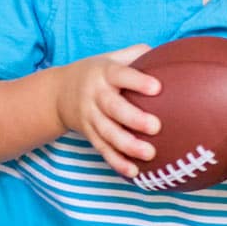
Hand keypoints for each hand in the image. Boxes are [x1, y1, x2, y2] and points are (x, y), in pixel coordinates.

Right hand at [54, 44, 160, 178]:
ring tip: (150, 154)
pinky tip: (134, 172)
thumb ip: (136, 54)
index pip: (121, 75)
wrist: (58, 93)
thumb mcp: (111, 57)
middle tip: (156, 127)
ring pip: (108, 133)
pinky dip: (117, 162)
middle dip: (134, 119)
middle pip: (113, 108)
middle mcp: (96, 95)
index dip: (138, 81)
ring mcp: (90, 117)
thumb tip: (169, 53)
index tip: (157, 88)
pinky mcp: (89, 135)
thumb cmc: (96, 72)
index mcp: (104, 73)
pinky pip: (103, 150)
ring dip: (127, 146)